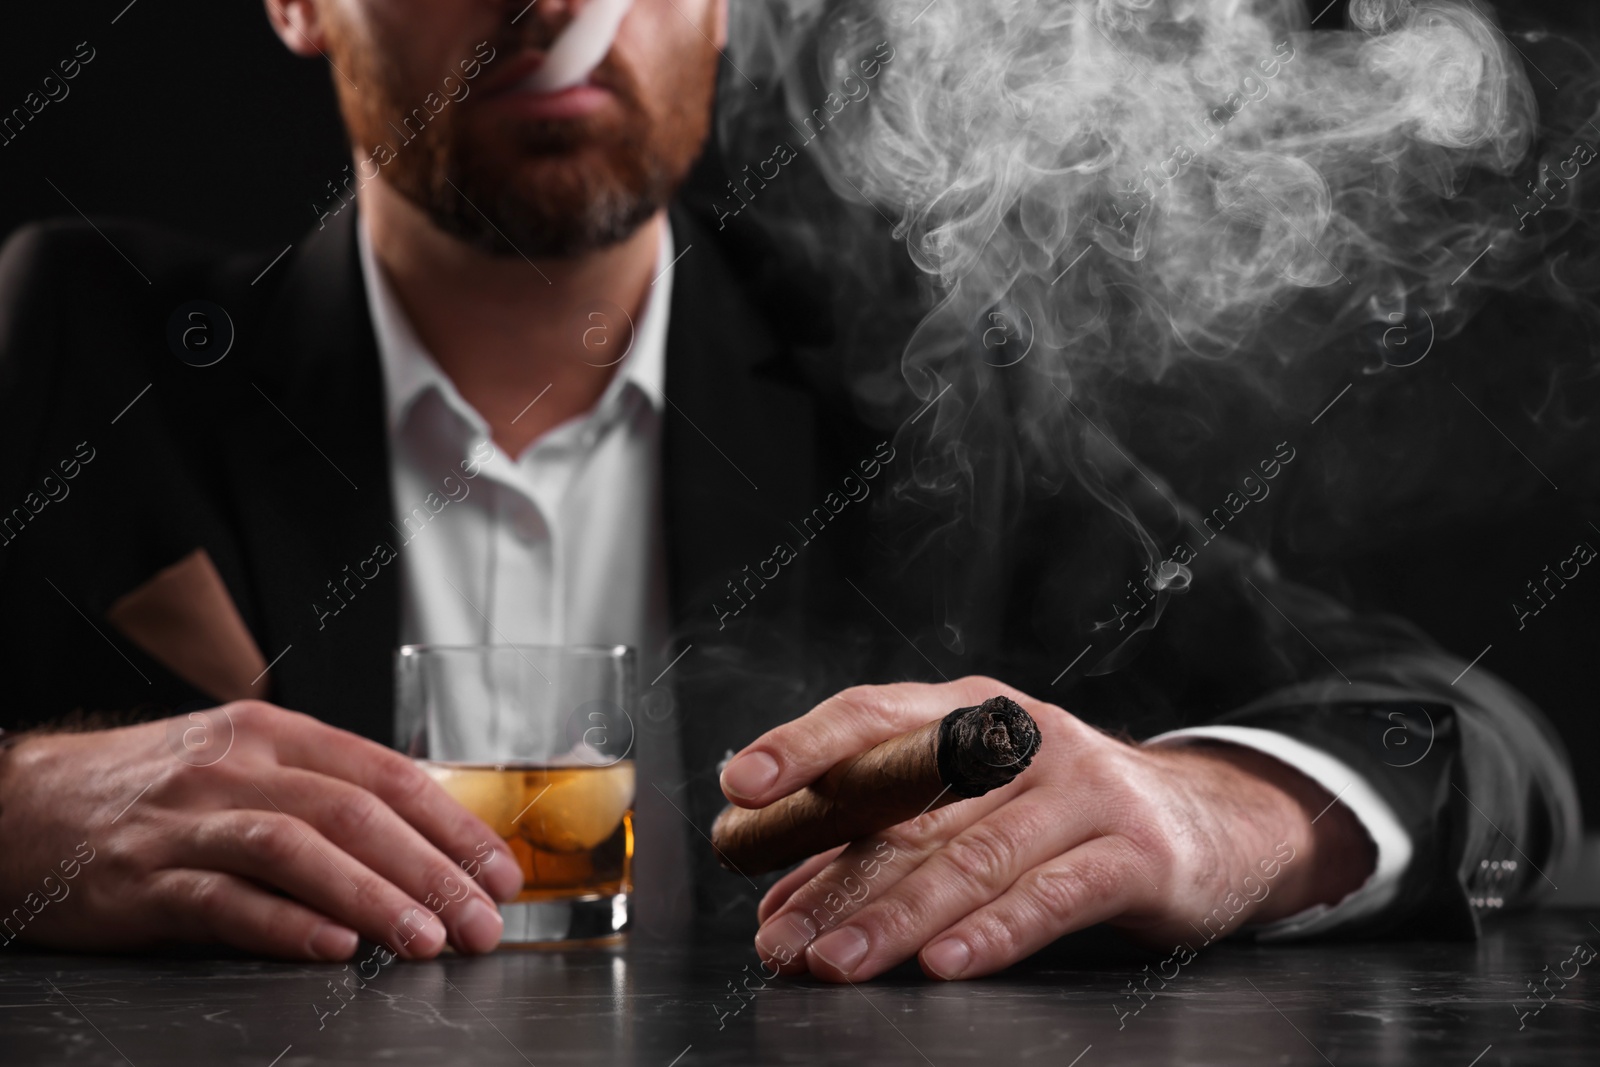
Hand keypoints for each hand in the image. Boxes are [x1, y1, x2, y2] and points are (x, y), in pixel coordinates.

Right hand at [0, 701, 522, 959]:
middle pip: (354, 812)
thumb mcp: (243, 763)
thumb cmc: (153, 790)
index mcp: (274, 732)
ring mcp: (185, 821)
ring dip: (372, 898)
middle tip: (482, 922)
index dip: (453, 826)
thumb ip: (322, 792)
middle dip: (432, 871)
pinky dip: (283, 924)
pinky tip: (332, 949)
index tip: (500, 872)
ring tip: (425, 941)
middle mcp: (235, 766)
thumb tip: (425, 846)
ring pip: (297, 850)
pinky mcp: (139, 879)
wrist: (22, 805)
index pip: (386, 774)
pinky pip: (221, 901)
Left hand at [722, 677, 1374, 980]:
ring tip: (836, 962)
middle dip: (837, 876)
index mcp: (972, 714)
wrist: (1214, 823)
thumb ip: (884, 846)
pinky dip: (995, 932)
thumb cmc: (1068, 813)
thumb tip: (782, 904)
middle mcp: (1026, 740)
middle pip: (916, 805)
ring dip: (897, 916)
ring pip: (975, 855)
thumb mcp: (978, 805)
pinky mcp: (1136, 853)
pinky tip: (945, 963)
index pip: (876, 715)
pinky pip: (1055, 895)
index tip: (742, 783)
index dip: (805, 745)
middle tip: (780, 935)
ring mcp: (1085, 791)